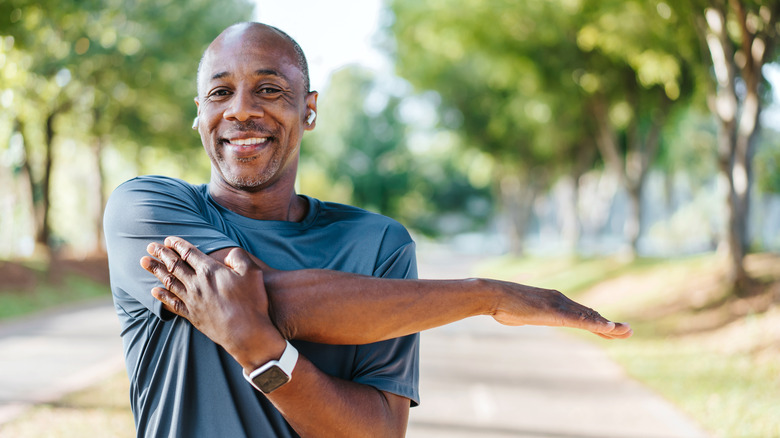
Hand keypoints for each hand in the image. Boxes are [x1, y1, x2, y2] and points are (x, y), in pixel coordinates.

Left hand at [140, 236, 285, 367]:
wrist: (246, 333)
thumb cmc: (252, 302)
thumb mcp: (252, 273)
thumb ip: (239, 258)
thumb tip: (228, 253)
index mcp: (210, 271)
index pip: (189, 253)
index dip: (177, 244)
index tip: (168, 239)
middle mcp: (197, 284)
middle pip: (174, 265)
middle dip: (161, 254)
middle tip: (150, 246)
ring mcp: (192, 301)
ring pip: (168, 282)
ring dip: (155, 271)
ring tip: (144, 262)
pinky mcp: (192, 316)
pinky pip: (172, 304)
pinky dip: (162, 296)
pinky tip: (154, 292)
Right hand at [491, 280, 631, 338]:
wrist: (493, 295)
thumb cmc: (502, 304)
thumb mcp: (519, 312)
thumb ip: (525, 313)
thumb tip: (516, 314)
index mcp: (553, 301)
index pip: (580, 313)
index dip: (597, 322)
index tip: (611, 330)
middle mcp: (560, 300)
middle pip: (590, 314)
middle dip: (610, 325)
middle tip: (628, 331)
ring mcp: (559, 305)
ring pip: (589, 317)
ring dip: (610, 326)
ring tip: (626, 332)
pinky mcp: (555, 312)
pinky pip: (580, 320)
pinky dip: (597, 324)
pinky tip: (610, 328)